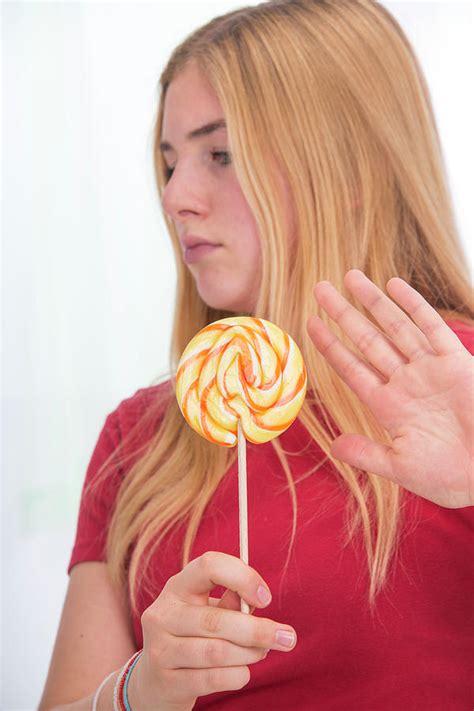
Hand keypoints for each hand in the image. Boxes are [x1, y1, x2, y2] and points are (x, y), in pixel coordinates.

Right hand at [128, 551, 296, 709]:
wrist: (154, 681)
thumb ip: (231, 603)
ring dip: (250, 654)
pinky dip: (237, 675)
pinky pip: (213, 679)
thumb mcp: (207, 611)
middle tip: (287, 638)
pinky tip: (242, 672)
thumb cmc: (193, 636)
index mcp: (178, 586)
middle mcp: (163, 613)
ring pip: (218, 651)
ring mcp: (160, 648)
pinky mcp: (166, 681)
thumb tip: (255, 603)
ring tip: (261, 653)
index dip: (242, 577)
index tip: (266, 598)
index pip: (209, 565)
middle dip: (259, 630)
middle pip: (217, 619)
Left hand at [307, 269, 472, 508]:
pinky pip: (431, 326)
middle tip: (320, 288)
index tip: (310, 324)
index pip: (351, 368)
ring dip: (373, 301)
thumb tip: (332, 445)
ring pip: (394, 326)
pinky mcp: (457, 361)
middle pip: (367, 339)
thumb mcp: (402, 468)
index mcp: (389, 406)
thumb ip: (367, 454)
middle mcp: (406, 382)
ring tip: (349, 277)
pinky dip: (413, 305)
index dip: (330, 346)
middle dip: (343, 314)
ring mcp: (430, 369)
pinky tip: (393, 285)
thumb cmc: (452, 476)